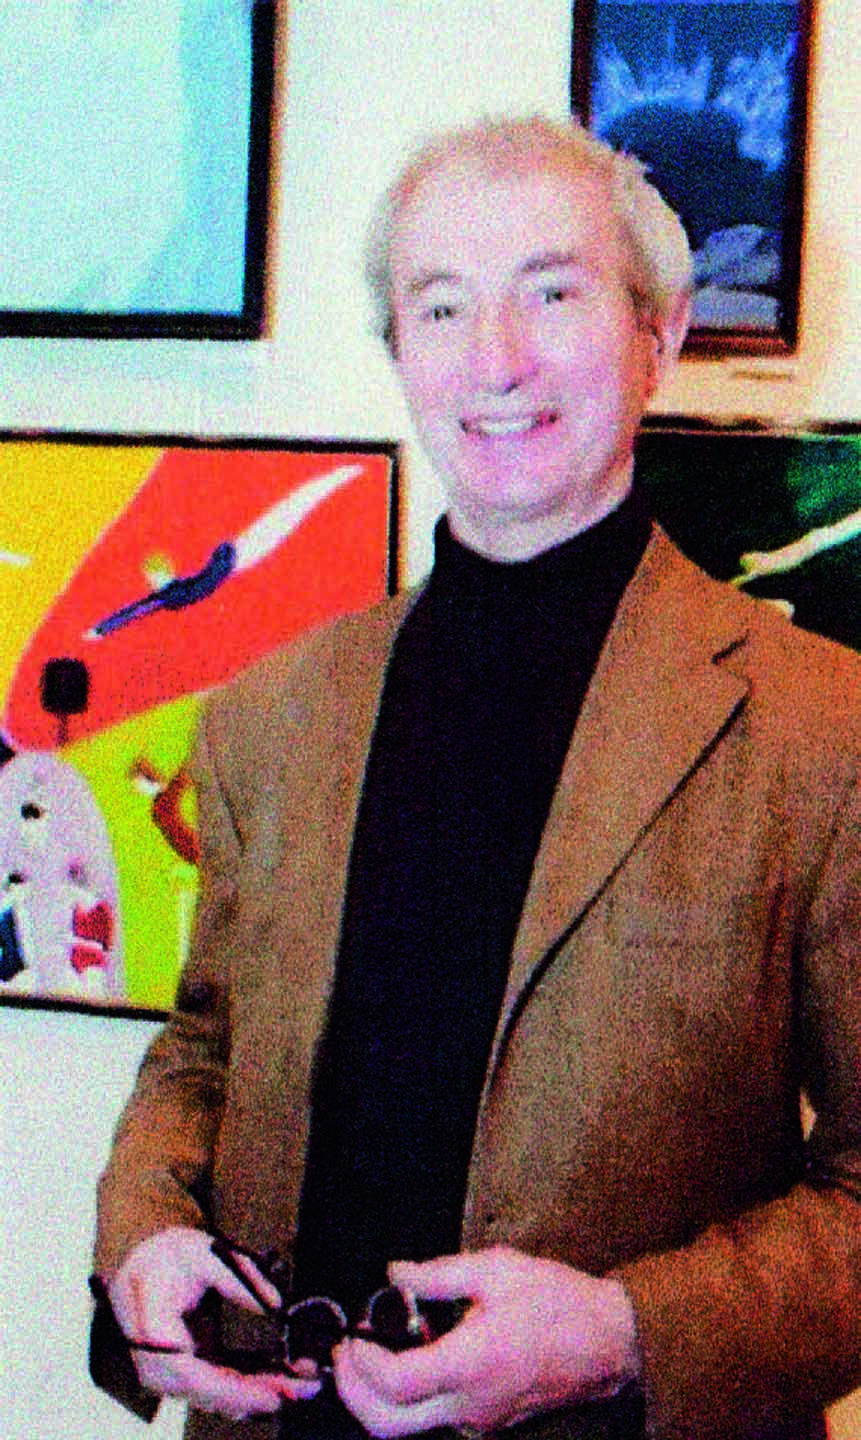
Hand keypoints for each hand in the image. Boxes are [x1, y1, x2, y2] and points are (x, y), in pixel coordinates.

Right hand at [107, 1226, 320, 1420]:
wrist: (148, 1261)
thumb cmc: (170, 1256)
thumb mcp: (205, 1254)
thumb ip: (239, 1279)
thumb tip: (278, 1305)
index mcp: (152, 1332)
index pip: (189, 1374)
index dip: (231, 1390)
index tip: (271, 1395)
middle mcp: (159, 1364)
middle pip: (212, 1392)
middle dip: (262, 1394)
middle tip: (306, 1387)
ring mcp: (176, 1373)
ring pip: (224, 1393)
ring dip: (266, 1391)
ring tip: (308, 1382)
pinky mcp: (195, 1370)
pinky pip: (227, 1382)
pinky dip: (258, 1381)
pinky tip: (290, 1375)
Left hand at [333, 1246, 639, 1436]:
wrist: (610, 1342)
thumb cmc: (559, 1303)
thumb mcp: (497, 1270)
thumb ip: (438, 1274)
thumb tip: (395, 1273)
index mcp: (470, 1366)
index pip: (393, 1384)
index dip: (361, 1362)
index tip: (354, 1333)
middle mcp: (469, 1406)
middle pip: (387, 1426)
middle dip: (353, 1394)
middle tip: (346, 1355)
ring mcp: (478, 1421)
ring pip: (408, 1428)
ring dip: (378, 1397)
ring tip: (376, 1350)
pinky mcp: (487, 1421)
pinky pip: (434, 1419)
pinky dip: (409, 1396)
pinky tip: (415, 1354)